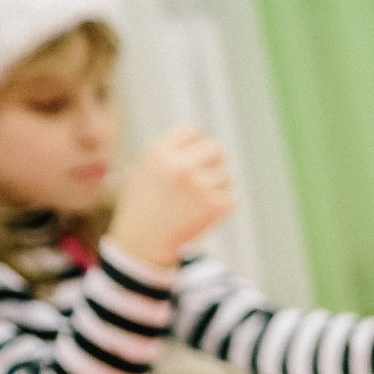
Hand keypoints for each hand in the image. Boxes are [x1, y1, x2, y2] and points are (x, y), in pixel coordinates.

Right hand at [109, 125, 233, 267]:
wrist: (144, 242)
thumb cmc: (143, 204)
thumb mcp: (144, 168)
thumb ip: (170, 151)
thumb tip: (200, 137)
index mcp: (160, 153)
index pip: (192, 131)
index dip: (194, 144)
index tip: (190, 158)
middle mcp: (181, 166)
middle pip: (215, 148)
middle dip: (212, 161)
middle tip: (203, 175)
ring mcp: (201, 186)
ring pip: (226, 174)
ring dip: (216, 185)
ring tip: (196, 200)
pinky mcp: (216, 206)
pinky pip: (230, 196)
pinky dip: (220, 204)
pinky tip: (202, 212)